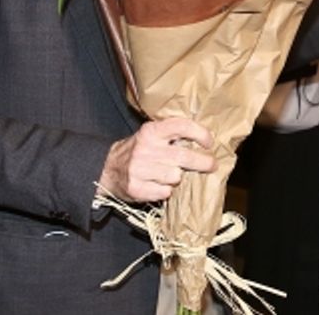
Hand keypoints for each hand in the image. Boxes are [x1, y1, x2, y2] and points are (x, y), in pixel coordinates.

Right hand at [97, 117, 215, 202]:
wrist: (107, 170)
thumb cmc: (138, 151)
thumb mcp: (151, 135)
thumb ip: (172, 134)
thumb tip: (206, 140)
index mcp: (151, 131)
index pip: (181, 126)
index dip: (200, 133)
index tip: (210, 143)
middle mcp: (145, 148)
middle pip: (184, 156)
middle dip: (203, 162)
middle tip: (212, 165)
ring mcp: (138, 169)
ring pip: (176, 176)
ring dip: (178, 177)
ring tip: (170, 174)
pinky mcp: (135, 188)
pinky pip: (165, 192)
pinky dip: (166, 191)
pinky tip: (158, 185)